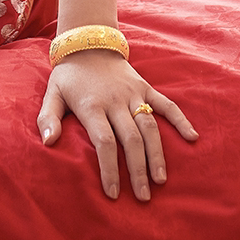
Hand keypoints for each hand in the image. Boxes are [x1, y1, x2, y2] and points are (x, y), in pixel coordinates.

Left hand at [37, 49, 197, 201]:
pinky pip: (166, 104)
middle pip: (130, 139)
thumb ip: (48, 117)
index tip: (112, 194)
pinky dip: (180, 120)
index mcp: (92, 105)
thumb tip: (48, 142)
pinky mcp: (145, 87)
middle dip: (137, 171)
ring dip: (157, 154)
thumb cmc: (70, 75)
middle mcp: (115, 100)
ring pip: (149, 127)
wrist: (89, 42)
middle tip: (142, 197)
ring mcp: (133, 93)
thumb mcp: (53, 92)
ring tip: (160, 180)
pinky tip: (192, 137)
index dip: (109, 169)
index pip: (104, 142)